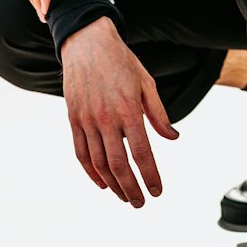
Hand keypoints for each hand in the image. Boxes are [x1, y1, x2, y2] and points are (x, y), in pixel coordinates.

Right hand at [61, 17, 178, 206]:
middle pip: (118, 164)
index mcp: (128, 109)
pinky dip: (91, 171)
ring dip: (112, 184)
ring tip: (124, 197)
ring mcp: (86, 120)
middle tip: (140, 203)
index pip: (142, 152)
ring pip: (98, 163)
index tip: (157, 191)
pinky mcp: (73, 119)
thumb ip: (159, 114)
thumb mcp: (146, 83)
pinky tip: (102, 183)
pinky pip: (81, 152)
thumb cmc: (122, 62)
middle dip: (130, 188)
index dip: (150, 175)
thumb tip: (173, 138)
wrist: (87, 43)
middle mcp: (106, 118)